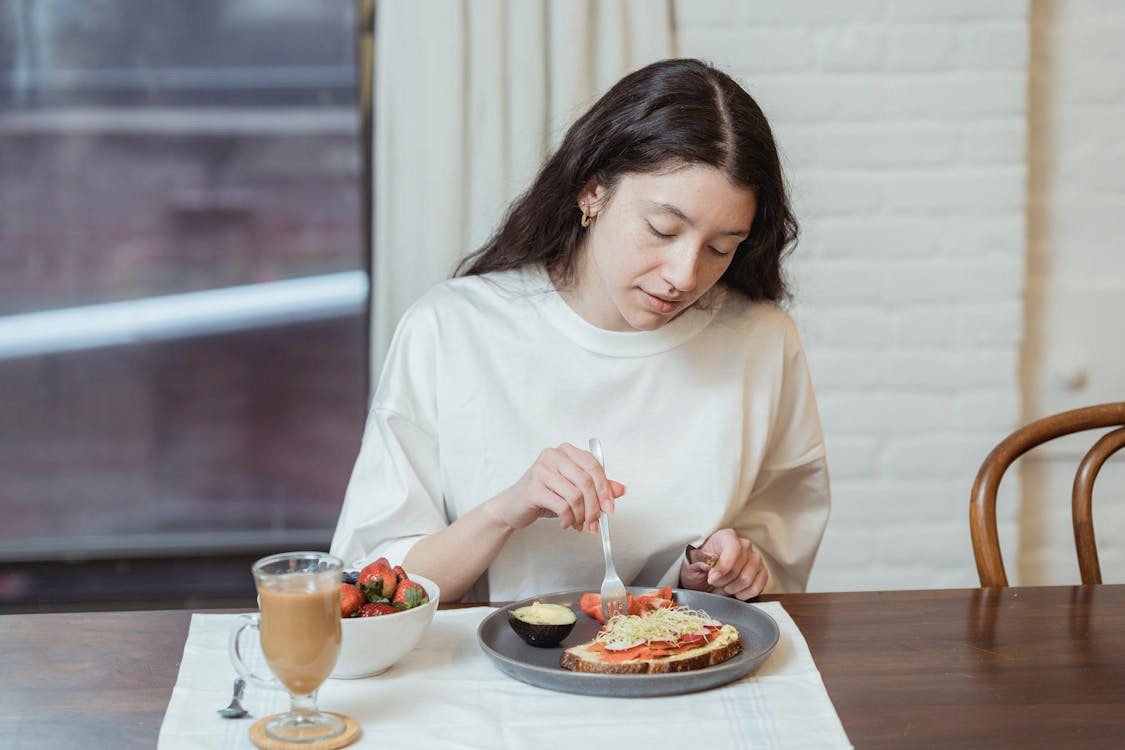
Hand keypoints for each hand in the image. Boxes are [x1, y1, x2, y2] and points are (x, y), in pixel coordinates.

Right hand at [486, 443, 625, 532]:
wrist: (513, 506)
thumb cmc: (544, 495)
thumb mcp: (574, 491)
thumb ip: (597, 488)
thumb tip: (620, 490)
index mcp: (566, 452)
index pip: (594, 466)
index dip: (606, 489)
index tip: (610, 508)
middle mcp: (553, 456)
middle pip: (586, 481)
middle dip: (594, 507)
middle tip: (595, 522)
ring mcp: (541, 470)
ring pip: (575, 496)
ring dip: (581, 516)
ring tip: (578, 524)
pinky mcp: (533, 487)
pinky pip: (562, 506)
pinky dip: (567, 519)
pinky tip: (565, 523)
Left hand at [679, 528, 767, 599]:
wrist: (704, 577)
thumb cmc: (698, 567)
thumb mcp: (691, 563)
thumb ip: (700, 560)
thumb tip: (712, 560)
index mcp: (726, 536)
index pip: (733, 548)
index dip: (723, 567)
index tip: (712, 579)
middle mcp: (744, 545)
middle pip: (739, 569)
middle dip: (723, 581)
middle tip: (713, 582)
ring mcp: (755, 559)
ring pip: (747, 580)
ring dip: (731, 589)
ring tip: (723, 585)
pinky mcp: (761, 573)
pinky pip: (757, 588)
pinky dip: (743, 594)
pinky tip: (734, 591)